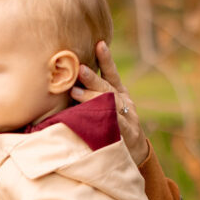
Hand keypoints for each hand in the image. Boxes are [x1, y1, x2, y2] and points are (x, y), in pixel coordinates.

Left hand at [71, 41, 149, 164]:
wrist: (134, 155)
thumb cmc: (112, 128)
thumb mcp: (105, 109)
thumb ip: (91, 96)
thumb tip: (65, 83)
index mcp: (120, 94)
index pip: (112, 74)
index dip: (106, 60)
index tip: (99, 44)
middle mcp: (125, 104)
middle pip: (108, 89)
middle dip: (93, 78)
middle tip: (79, 69)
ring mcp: (128, 120)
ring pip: (111, 106)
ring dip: (92, 98)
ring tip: (75, 93)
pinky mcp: (126, 136)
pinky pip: (114, 127)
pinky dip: (104, 120)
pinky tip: (91, 116)